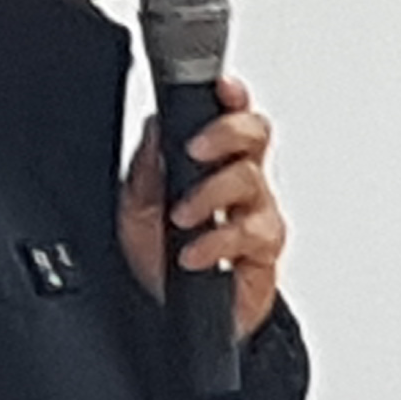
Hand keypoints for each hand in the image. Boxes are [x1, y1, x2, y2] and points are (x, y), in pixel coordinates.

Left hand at [117, 74, 285, 338]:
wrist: (163, 313)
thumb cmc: (157, 255)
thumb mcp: (136, 206)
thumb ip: (147, 166)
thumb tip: (155, 127)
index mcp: (213, 159)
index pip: (232, 113)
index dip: (234, 96)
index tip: (222, 87)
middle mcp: (241, 179)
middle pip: (257, 134)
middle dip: (228, 133)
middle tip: (197, 149)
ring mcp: (257, 213)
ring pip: (252, 182)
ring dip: (212, 195)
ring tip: (182, 217)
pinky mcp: (264, 252)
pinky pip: (252, 234)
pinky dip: (218, 242)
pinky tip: (194, 253)